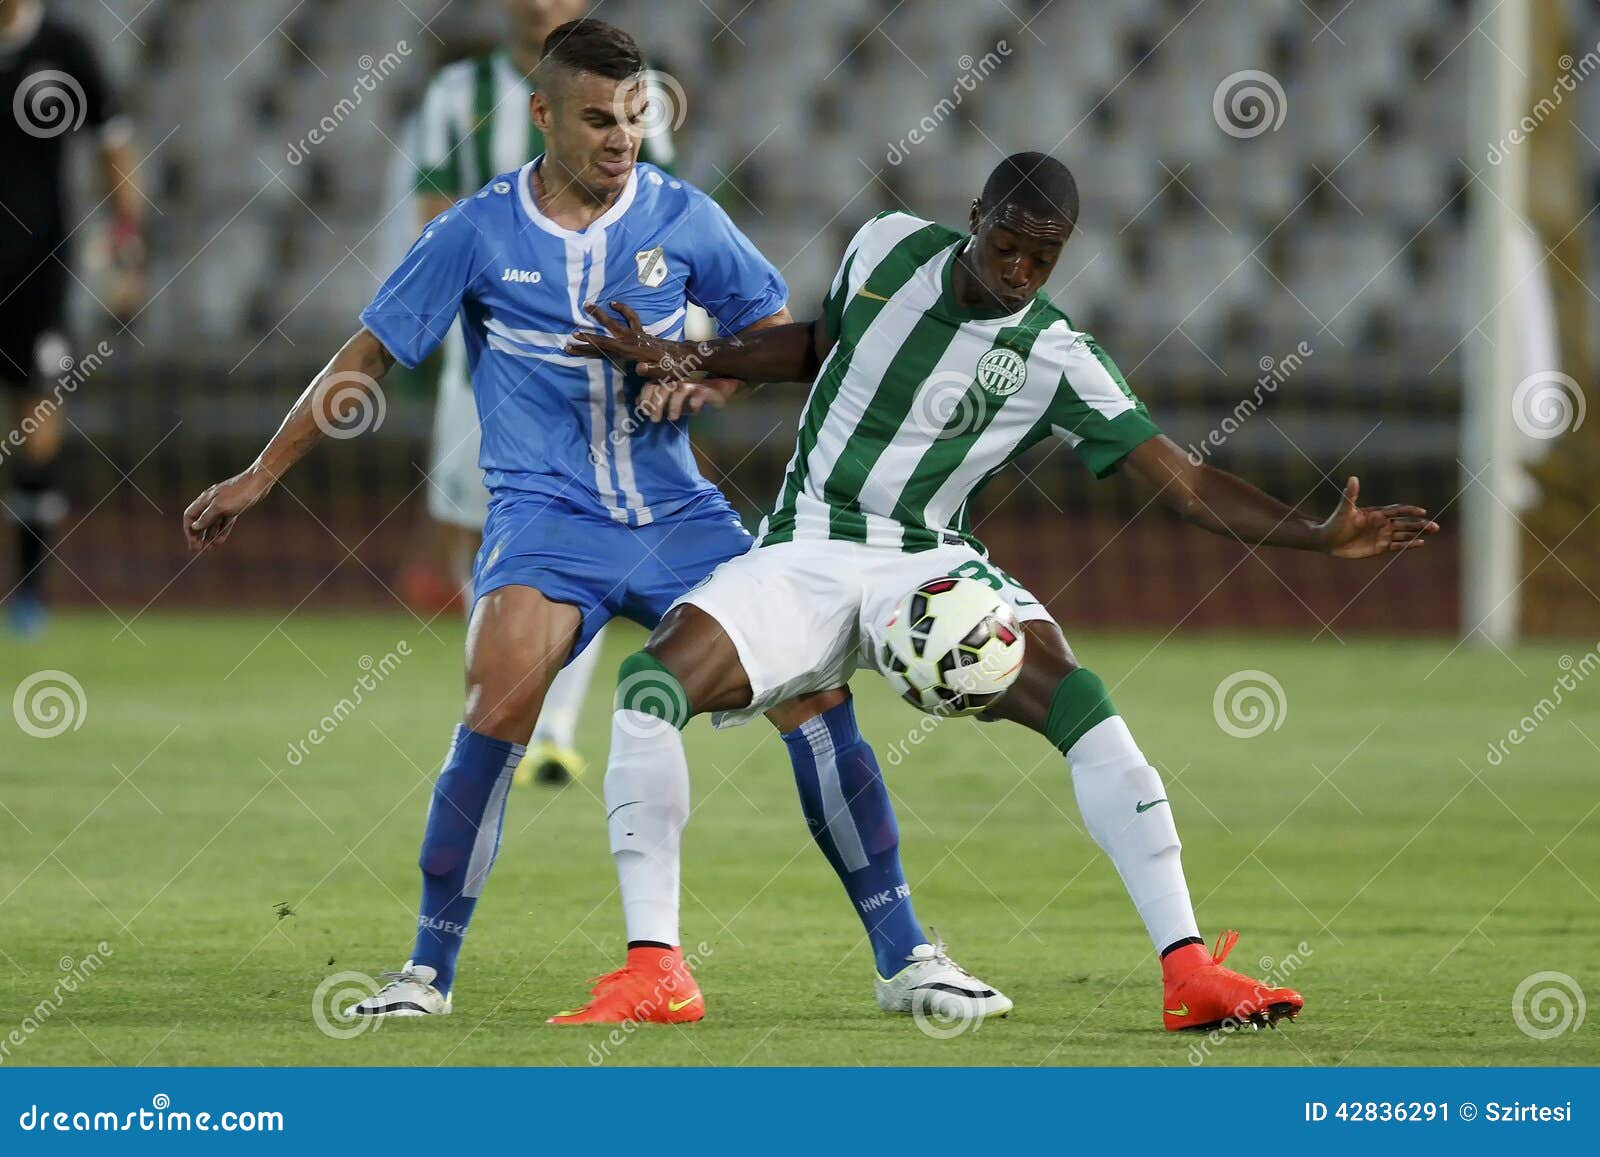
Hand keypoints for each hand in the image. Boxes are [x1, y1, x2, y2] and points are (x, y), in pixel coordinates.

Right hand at [183, 467, 272, 551]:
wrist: (258, 483)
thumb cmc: (239, 493)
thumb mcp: (220, 506)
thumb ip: (207, 517)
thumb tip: (195, 526)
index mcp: (204, 500)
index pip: (190, 516)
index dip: (189, 530)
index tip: (193, 542)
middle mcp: (211, 503)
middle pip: (200, 521)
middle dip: (197, 535)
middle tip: (198, 550)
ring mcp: (222, 505)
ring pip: (212, 523)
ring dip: (209, 536)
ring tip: (208, 549)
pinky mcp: (233, 508)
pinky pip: (224, 522)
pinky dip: (221, 532)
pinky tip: (219, 541)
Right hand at [567, 301, 699, 378]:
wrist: (684, 357)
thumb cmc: (673, 368)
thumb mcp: (663, 374)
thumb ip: (651, 371)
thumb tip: (639, 368)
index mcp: (631, 351)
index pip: (605, 346)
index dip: (589, 344)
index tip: (573, 343)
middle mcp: (631, 340)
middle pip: (605, 335)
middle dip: (588, 335)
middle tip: (572, 333)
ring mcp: (636, 335)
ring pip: (615, 322)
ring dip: (601, 314)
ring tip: (587, 304)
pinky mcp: (642, 332)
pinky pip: (630, 317)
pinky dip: (623, 309)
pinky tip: (613, 304)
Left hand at [636, 377, 742, 421]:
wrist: (719, 390)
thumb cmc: (691, 395)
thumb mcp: (671, 400)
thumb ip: (655, 400)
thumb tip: (638, 402)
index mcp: (668, 382)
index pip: (651, 384)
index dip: (646, 397)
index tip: (644, 412)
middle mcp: (678, 381)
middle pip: (664, 387)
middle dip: (657, 403)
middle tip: (655, 420)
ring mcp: (693, 384)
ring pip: (680, 389)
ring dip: (674, 405)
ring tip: (673, 418)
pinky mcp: (707, 389)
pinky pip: (699, 393)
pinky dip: (695, 402)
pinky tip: (694, 411)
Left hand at [1317, 476, 1439, 558]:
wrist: (1328, 541)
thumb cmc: (1334, 523)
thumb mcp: (1343, 510)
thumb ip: (1350, 495)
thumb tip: (1352, 478)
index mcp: (1376, 513)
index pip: (1397, 510)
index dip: (1409, 510)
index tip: (1422, 511)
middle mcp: (1382, 523)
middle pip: (1406, 523)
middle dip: (1420, 524)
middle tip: (1435, 526)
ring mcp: (1382, 535)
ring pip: (1405, 534)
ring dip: (1419, 533)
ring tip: (1433, 531)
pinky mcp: (1380, 547)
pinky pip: (1398, 545)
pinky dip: (1409, 544)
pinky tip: (1420, 543)